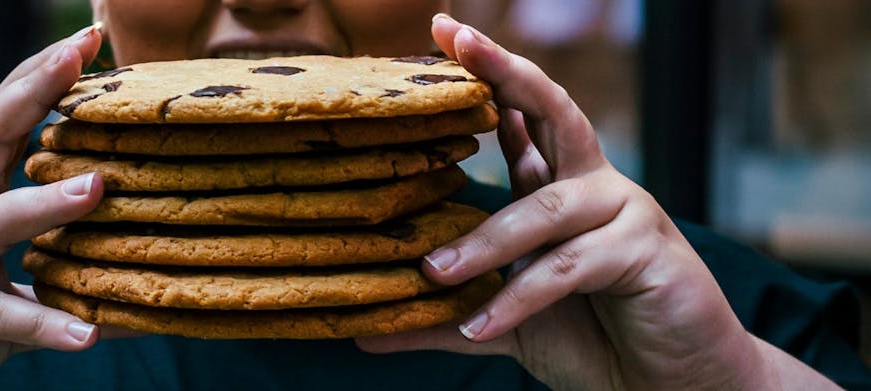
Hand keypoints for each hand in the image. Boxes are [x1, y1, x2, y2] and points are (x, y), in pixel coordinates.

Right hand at [0, 25, 115, 389]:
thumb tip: (118, 264)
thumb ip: (39, 262)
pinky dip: (41, 324)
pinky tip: (85, 334)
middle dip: (32, 93)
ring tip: (97, 188)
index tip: (86, 39)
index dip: (40, 78)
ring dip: (42, 205)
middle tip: (78, 56)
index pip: (1, 119)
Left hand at [357, 15, 836, 389]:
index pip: (523, 117)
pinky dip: (519, 297)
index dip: (489, 74)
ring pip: (545, 208)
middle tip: (459, 40)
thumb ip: (441, 320)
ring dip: (485, 242)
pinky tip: (480, 325)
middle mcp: (595, 186)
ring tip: (434, 274)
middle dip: (504, 71)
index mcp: (562, 186)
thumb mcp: (504, 322)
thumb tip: (364, 332)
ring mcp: (626, 213)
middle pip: (552, 111)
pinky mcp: (646, 254)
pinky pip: (569, 268)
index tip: (445, 35)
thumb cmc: (593, 336)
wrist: (669, 381)